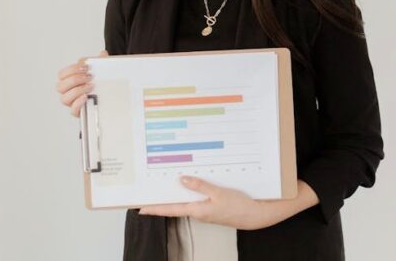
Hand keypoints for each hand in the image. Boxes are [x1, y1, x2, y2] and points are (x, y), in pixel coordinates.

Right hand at [55, 50, 107, 116]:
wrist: (111, 98)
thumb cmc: (101, 84)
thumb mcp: (102, 71)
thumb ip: (101, 62)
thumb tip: (102, 54)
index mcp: (70, 81)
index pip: (62, 74)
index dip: (72, 70)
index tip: (86, 67)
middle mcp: (68, 92)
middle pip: (60, 86)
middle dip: (74, 80)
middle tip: (89, 76)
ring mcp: (73, 103)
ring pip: (64, 99)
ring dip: (77, 90)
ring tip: (91, 86)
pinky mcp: (79, 112)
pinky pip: (72, 111)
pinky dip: (78, 103)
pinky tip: (86, 97)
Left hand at [139, 176, 277, 229]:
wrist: (254, 215)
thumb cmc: (238, 206)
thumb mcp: (219, 193)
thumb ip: (200, 186)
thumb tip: (183, 180)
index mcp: (197, 211)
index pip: (170, 210)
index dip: (155, 208)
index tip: (141, 207)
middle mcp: (198, 212)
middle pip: (175, 206)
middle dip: (162, 200)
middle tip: (149, 193)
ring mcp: (205, 210)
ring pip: (185, 202)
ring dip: (176, 195)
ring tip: (164, 188)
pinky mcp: (211, 207)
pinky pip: (196, 200)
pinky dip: (190, 193)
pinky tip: (189, 186)